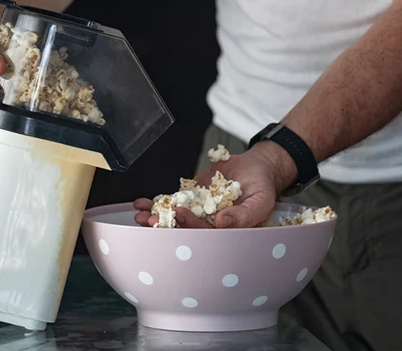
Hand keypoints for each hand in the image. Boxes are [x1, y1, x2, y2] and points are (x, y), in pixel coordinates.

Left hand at [133, 141, 297, 228]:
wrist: (256, 168)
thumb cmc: (263, 188)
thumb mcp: (261, 201)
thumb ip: (244, 215)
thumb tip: (223, 223)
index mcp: (226, 233)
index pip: (204, 233)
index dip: (191, 225)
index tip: (180, 214)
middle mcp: (209, 225)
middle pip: (184, 228)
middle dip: (165, 225)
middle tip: (148, 221)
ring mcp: (198, 211)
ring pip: (173, 217)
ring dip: (155, 217)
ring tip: (139, 216)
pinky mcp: (191, 198)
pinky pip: (172, 202)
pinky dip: (156, 202)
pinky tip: (141, 203)